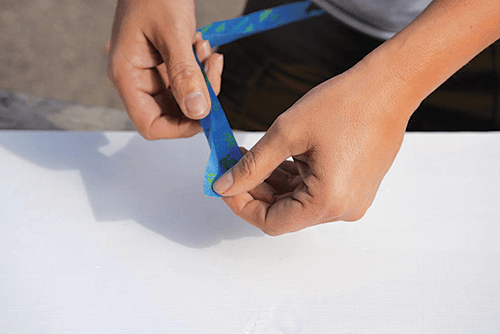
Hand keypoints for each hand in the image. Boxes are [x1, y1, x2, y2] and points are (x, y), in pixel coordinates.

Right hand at [106, 0, 222, 139]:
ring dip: (202, 79)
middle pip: (171, 113)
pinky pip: (187, 80)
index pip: (150, 124)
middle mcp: (137, 79)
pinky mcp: (165, 64)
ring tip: (205, 51)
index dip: (179, 128)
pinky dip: (200, 69)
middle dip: (198, 96)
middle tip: (211, 70)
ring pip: (183, 97)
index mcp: (126, 75)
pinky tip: (202, 47)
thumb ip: (185, 73)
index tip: (205, 115)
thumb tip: (198, 111)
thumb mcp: (172, 32)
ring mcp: (152, 72)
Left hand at [213, 58, 419, 234]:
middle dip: (254, 190)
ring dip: (271, 182)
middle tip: (232, 165)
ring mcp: (351, 199)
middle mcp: (342, 209)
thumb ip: (252, 165)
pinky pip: (314, 191)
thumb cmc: (345, 104)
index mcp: (327, 202)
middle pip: (284, 212)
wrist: (388, 87)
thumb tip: (225, 185)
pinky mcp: (354, 187)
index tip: (224, 185)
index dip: (242, 205)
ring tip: (249, 155)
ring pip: (297, 201)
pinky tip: (275, 157)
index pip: (271, 222)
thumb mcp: (287, 134)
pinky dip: (292, 178)